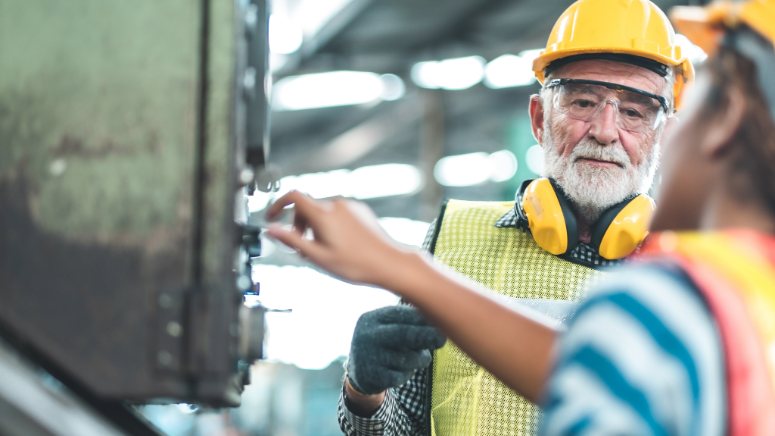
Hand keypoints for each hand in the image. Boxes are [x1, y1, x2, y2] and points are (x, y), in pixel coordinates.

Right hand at [265, 190, 409, 285]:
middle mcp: (336, 204)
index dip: (277, 205)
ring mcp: (349, 206)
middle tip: (304, 248)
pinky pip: (337, 212)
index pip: (293, 197)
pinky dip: (330, 224)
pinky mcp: (360, 210)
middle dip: (299, 225)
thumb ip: (292, 240)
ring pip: (322, 210)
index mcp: (323, 214)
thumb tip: (271, 229)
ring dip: (315, 226)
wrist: (389, 263)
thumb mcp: (318, 256)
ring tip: (323, 249)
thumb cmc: (356, 264)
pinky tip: (339, 244)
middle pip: (306, 207)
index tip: (272, 218)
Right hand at [346, 305, 445, 394]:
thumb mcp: (388, 327)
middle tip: (442, 339)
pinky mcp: (372, 377)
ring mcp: (369, 357)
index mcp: (373, 318)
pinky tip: (401, 371)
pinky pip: (401, 376)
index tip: (441, 321)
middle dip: (426, 336)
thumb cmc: (385, 344)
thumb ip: (409, 323)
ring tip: (417, 358)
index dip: (423, 318)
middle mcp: (368, 335)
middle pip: (404, 334)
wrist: (359, 372)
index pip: (401, 314)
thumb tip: (439, 322)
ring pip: (407, 359)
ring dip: (419, 359)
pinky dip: (407, 374)